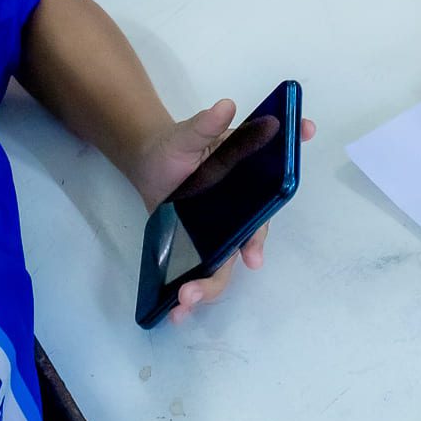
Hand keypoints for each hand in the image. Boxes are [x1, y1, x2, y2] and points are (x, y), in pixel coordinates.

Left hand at [126, 101, 317, 320]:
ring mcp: (217, 235)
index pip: (269, 203)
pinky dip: (189, 298)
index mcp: (247, 186)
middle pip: (246, 245)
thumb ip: (206, 124)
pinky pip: (200, 276)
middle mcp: (238, 215)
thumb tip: (225, 106)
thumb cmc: (178, 145)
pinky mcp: (196, 249)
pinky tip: (173, 314)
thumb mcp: (189, 132)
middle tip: (204, 285)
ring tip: (182, 305)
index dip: (269, 225)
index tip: (254, 255)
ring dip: (207, 291)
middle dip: (230, 270)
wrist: (151, 162)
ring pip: (222, 269)